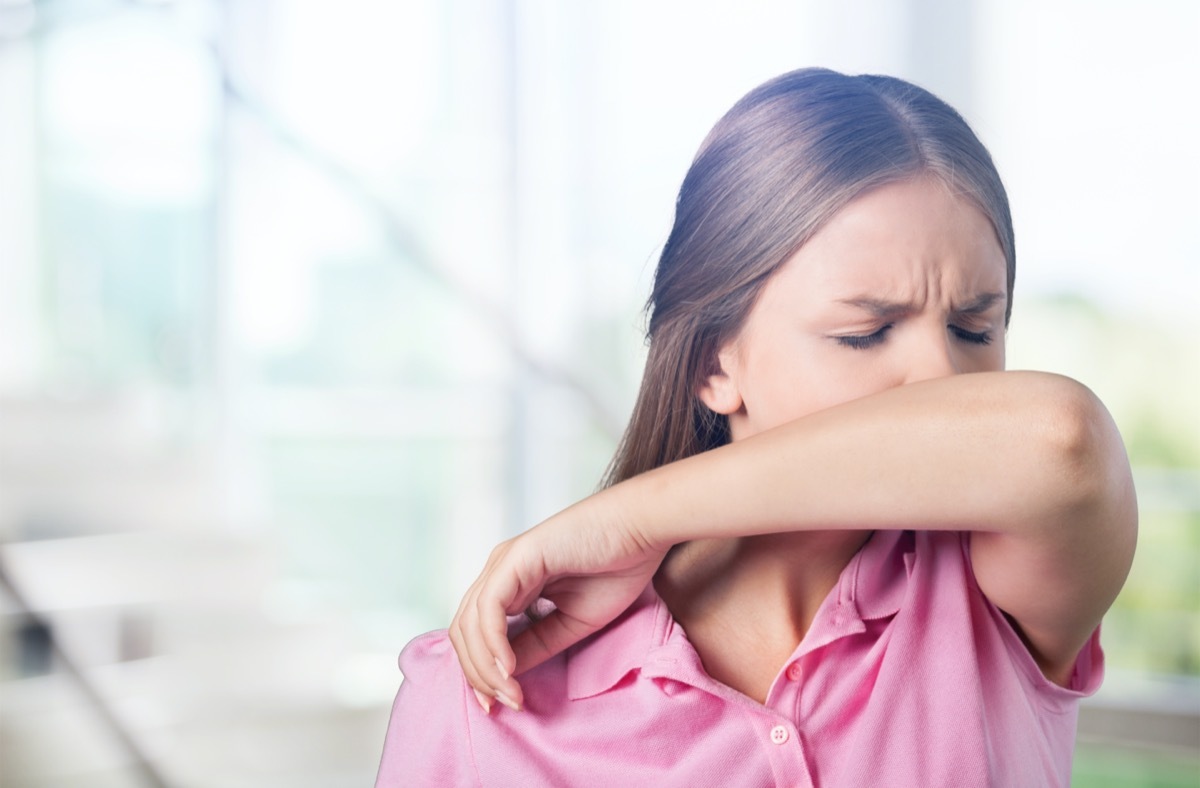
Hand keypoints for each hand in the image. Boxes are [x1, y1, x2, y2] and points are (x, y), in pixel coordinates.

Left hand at [448, 494, 667, 711]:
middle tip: (504, 706)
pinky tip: (509, 669)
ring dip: (485, 667)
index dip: (481, 673)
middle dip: (477, 675)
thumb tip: (505, 674)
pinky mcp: (516, 558)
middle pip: (464, 632)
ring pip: (470, 623)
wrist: (643, 530)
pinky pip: (489, 608)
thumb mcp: (572, 621)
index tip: (503, 704)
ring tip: (511, 694)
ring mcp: (504, 562)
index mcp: (510, 583)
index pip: (475, 633)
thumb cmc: (617, 566)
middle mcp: (499, 570)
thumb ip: (537, 643)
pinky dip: (493, 644)